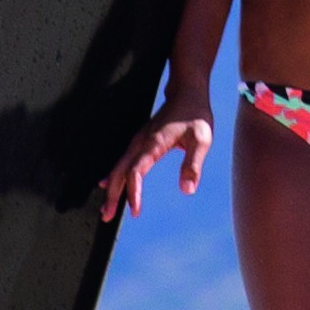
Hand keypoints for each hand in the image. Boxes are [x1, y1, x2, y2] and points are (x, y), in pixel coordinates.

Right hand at [97, 109, 214, 224]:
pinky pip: (123, 162)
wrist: (187, 93)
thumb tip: (187, 190)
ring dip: (112, 189)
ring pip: (119, 168)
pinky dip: (115, 177)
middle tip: (108, 217)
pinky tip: (109, 186)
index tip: (135, 211)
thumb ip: (193, 164)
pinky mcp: (140, 142)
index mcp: (153, 144)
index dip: (133, 192)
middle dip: (113, 196)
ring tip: (107, 210)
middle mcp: (140, 143)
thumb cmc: (196, 116)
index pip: (136, 172)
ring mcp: (138, 141)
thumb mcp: (202, 139)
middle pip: (120, 172)